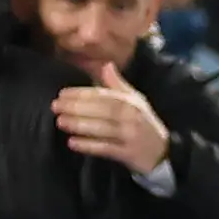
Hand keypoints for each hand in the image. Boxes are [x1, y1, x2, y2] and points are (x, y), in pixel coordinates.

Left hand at [55, 65, 169, 174]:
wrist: (162, 152)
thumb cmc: (143, 123)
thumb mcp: (136, 102)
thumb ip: (118, 85)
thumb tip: (106, 64)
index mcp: (131, 103)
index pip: (104, 96)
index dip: (82, 94)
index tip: (62, 94)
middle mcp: (132, 118)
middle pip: (102, 111)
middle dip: (77, 107)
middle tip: (56, 106)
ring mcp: (131, 136)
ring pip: (103, 129)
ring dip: (80, 125)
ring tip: (60, 122)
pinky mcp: (129, 153)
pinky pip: (106, 149)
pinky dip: (89, 146)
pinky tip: (73, 143)